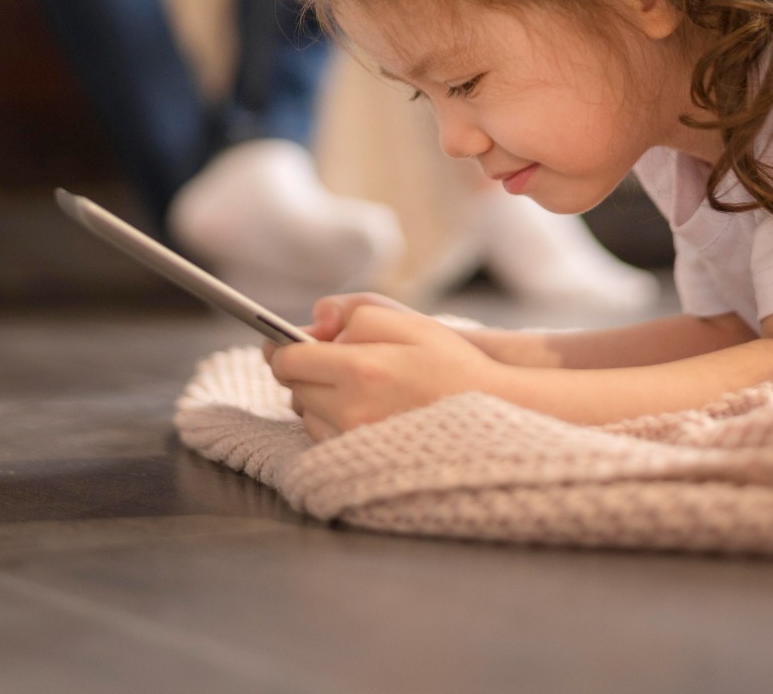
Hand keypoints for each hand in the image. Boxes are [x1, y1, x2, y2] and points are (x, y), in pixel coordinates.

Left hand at [266, 302, 504, 441]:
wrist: (494, 415)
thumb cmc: (450, 363)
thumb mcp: (406, 320)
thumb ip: (352, 311)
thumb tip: (312, 321)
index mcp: (358, 370)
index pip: (288, 361)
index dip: (279, 347)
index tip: (278, 342)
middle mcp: (349, 411)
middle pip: (293, 388)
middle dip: (304, 370)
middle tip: (334, 359)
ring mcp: (355, 442)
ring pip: (306, 415)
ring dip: (317, 397)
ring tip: (359, 386)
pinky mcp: (362, 462)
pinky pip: (324, 438)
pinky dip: (332, 422)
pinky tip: (364, 409)